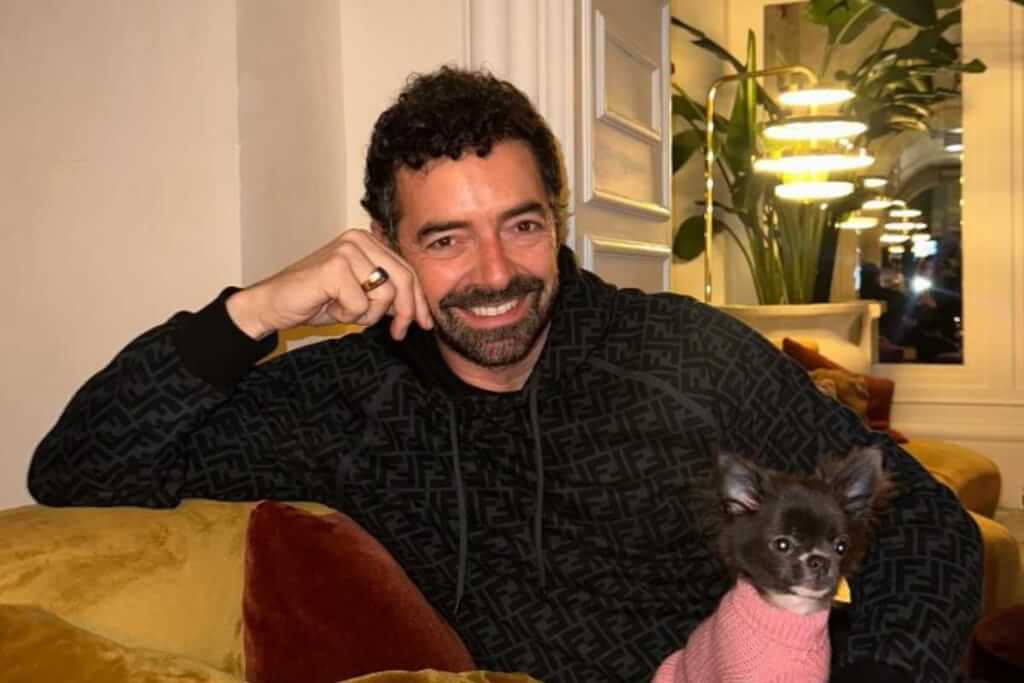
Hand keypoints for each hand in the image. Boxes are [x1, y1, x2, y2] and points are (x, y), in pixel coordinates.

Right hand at [226, 229, 432, 340]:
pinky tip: (330, 307)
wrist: (273, 304)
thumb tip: (418, 310)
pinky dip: (348, 315)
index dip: (418, 300)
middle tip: (398, 333)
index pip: (407, 270)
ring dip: (367, 315)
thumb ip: (386, 293)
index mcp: (367, 241)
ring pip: (384, 294)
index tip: (425, 323)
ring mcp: (347, 251)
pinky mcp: (335, 267)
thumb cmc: (315, 300)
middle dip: (406, 312)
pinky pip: (361, 304)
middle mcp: (359, 239)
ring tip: (344, 311)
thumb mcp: (360, 295)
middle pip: (403, 279)